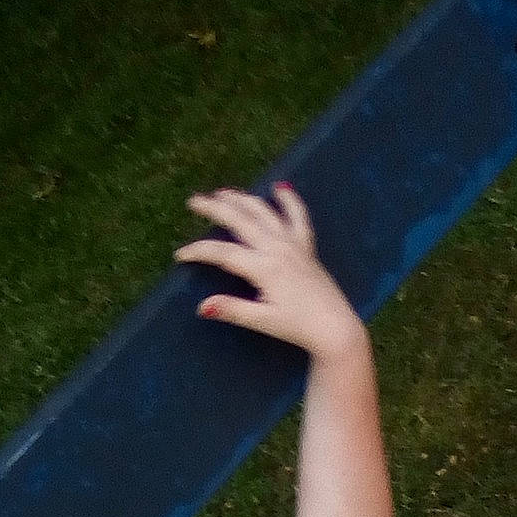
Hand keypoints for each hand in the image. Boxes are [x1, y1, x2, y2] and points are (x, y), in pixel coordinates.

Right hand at [175, 185, 365, 360]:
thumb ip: (233, 310)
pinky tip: (280, 188)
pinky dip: (289, 201)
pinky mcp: (307, 247)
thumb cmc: (299, 328)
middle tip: (194, 201)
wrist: (336, 328)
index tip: (181, 254)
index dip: (199, 251)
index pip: (223, 253)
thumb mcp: (263, 321)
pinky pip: (298, 216)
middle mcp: (278, 249)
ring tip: (223, 193)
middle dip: (214, 208)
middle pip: (240, 220)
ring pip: (264, 212)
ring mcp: (294, 244)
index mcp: (265, 268)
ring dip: (242, 199)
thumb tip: (202, 306)